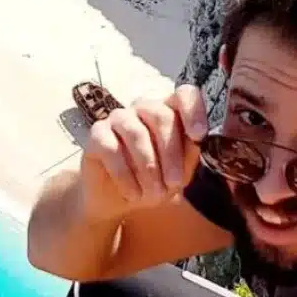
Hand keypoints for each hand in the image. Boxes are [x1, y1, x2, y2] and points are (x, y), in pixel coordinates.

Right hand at [80, 84, 208, 221]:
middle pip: (161, 116)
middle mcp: (143, 108)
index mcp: (169, 111)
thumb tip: (199, 141)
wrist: (117, 202)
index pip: (184, 94)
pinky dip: (125, 176)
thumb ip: (190, 154)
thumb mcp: (179, 172)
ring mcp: (118, 118)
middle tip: (174, 184)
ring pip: (137, 133)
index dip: (193, 111)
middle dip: (171, 153)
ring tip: (153, 194)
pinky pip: (112, 149)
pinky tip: (133, 194)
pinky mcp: (97, 134)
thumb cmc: (153, 182)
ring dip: (148, 167)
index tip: (198, 136)